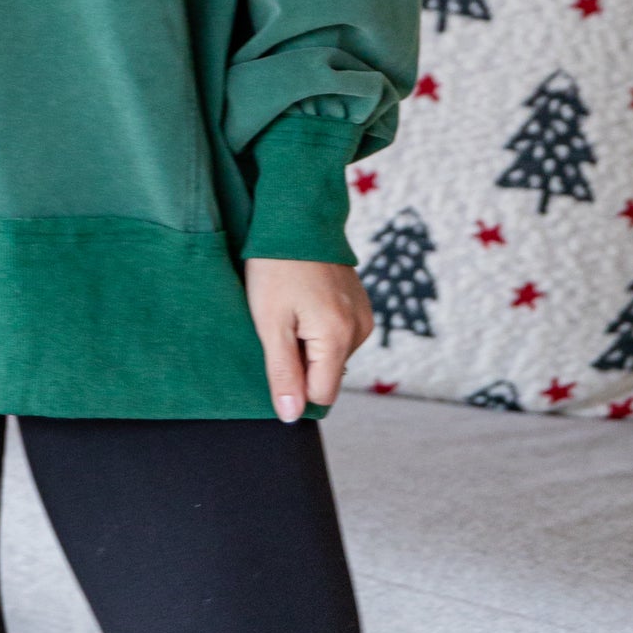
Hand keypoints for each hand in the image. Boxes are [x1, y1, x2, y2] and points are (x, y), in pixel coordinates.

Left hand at [244, 257, 372, 423]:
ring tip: (290, 308)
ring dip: (309, 344)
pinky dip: (319, 328)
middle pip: (327, 375)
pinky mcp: (360, 304)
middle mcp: (360, 329)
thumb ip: (283, 372)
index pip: (322, 395)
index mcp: (339, 337)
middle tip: (280, 325)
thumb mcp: (270, 323)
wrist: (296, 216)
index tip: (275, 356)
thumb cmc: (276, 267)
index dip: (295, 387)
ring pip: (332, 356)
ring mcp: (363, 315)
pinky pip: (339, 335)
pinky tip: (303, 302)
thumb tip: (291, 416)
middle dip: (301, 363)